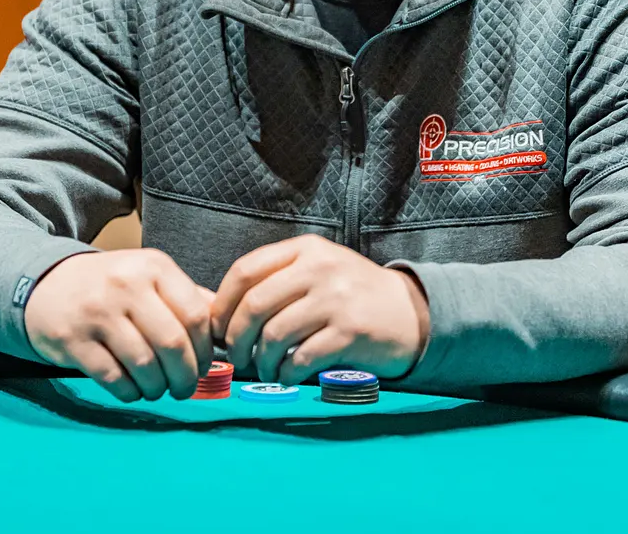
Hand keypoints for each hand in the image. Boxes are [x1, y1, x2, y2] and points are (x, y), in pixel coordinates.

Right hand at [23, 249, 213, 402]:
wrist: (46, 284)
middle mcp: (126, 285)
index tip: (203, 366)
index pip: (196, 316)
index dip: (205, 350)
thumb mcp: (149, 276)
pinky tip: (132, 390)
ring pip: (144, 365)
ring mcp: (98, 312)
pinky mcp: (73, 340)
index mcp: (153, 267)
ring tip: (157, 389)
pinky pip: (114, 379)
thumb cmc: (109, 286)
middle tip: (184, 389)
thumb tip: (223, 331)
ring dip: (157, 388)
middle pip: (173, 343)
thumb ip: (186, 298)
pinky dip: (130, 393)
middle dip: (186, 376)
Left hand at [211, 234, 429, 384]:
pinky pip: (302, 358)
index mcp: (305, 249)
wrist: (410, 312)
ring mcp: (336, 298)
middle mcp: (319, 268)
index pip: (245, 271)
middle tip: (237, 357)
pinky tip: (287, 377)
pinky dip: (286, 374)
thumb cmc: (352, 295)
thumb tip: (222, 313)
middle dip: (236, 339)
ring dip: (261, 361)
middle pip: (254, 305)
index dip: (223, 304)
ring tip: (264, 370)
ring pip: (275, 334)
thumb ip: (278, 281)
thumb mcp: (318, 270)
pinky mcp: (351, 330)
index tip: (217, 329)